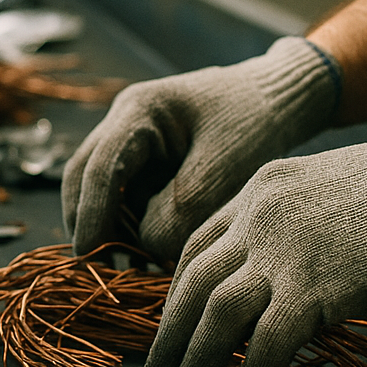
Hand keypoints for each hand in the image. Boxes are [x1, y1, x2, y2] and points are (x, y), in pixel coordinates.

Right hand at [62, 37, 338, 262]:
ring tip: (131, 266)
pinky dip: (132, 226)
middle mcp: (125, 123)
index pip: (99, 166)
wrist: (282, 100)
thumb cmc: (257, 123)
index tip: (89, 254)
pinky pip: (127, 198)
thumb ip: (181, 209)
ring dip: (110, 227)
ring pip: (101, 191)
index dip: (90, 214)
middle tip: (97, 266)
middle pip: (83, 176)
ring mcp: (133, 142)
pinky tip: (149, 254)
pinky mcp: (148, 163)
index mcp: (139, 110)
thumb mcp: (224, 167)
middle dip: (88, 222)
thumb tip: (144, 247)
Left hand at [144, 115, 366, 366]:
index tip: (174, 324)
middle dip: (170, 333)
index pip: (196, 248)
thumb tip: (266, 277)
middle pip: (193, 282)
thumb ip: (283, 226)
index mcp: (256, 194)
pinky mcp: (316, 288)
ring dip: (196, 359)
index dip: (178, 292)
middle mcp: (258, 219)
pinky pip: (267, 340)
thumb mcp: (319, 190)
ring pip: (216, 313)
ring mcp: (284, 252)